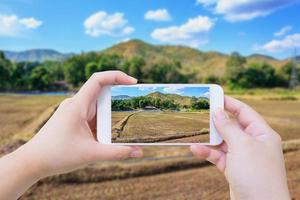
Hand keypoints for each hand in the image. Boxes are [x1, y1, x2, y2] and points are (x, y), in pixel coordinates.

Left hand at [0, 71, 142, 198]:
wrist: (32, 162)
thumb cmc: (56, 155)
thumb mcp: (91, 154)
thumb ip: (117, 153)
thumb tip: (140, 152)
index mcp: (78, 105)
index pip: (98, 80)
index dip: (117, 76)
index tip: (133, 82)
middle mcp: (76, 105)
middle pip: (102, 93)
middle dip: (120, 98)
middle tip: (136, 104)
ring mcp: (74, 112)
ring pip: (98, 107)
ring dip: (111, 114)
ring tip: (125, 125)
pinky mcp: (74, 120)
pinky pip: (93, 116)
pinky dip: (103, 122)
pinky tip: (109, 134)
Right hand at [190, 96, 289, 199]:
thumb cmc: (257, 174)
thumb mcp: (241, 145)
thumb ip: (228, 127)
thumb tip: (217, 111)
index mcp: (262, 134)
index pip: (245, 112)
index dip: (230, 103)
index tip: (214, 96)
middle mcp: (253, 144)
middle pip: (232, 126)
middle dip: (217, 122)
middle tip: (200, 113)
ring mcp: (243, 157)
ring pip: (223, 142)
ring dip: (209, 139)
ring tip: (194, 132)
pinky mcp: (234, 169)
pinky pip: (218, 156)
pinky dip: (207, 152)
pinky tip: (195, 149)